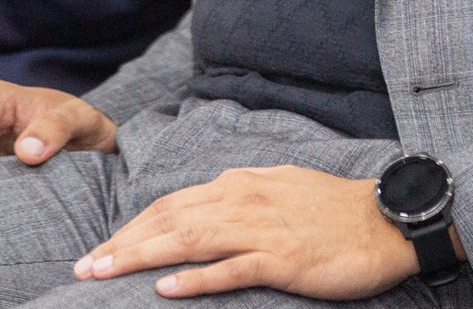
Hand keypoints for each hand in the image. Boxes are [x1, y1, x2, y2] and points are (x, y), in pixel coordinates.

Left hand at [74, 166, 419, 299]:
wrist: (388, 218)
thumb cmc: (334, 210)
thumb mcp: (279, 190)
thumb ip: (240, 197)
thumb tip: (205, 208)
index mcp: (240, 183)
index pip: (172, 203)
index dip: (133, 225)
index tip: (102, 246)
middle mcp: (243, 199)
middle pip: (168, 219)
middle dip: (121, 243)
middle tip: (83, 266)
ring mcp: (262, 229)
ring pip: (187, 240)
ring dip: (140, 257)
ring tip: (104, 273)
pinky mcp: (283, 260)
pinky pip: (230, 270)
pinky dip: (194, 279)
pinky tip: (165, 290)